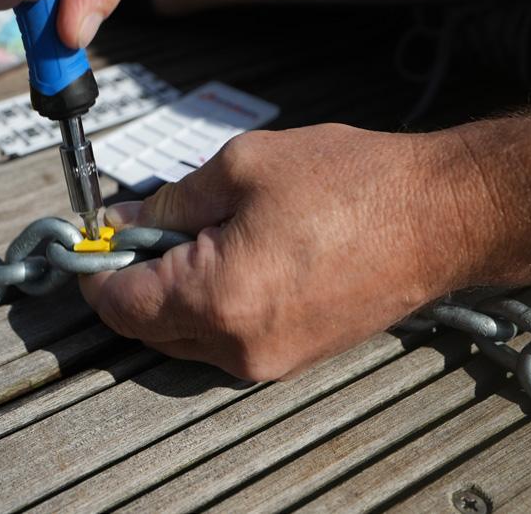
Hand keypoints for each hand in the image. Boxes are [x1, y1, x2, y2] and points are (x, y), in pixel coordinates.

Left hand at [79, 123, 484, 380]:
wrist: (441, 217)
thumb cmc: (350, 184)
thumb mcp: (241, 169)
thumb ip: (169, 202)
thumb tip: (124, 220)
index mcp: (217, 300)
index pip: (120, 304)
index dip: (94, 273)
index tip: (89, 243)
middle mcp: (238, 347)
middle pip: (146, 328)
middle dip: (129, 282)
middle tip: (137, 230)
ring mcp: (268, 361)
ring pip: (183, 337)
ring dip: (168, 294)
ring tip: (188, 237)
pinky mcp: (292, 357)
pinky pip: (223, 340)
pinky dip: (205, 306)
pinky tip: (222, 259)